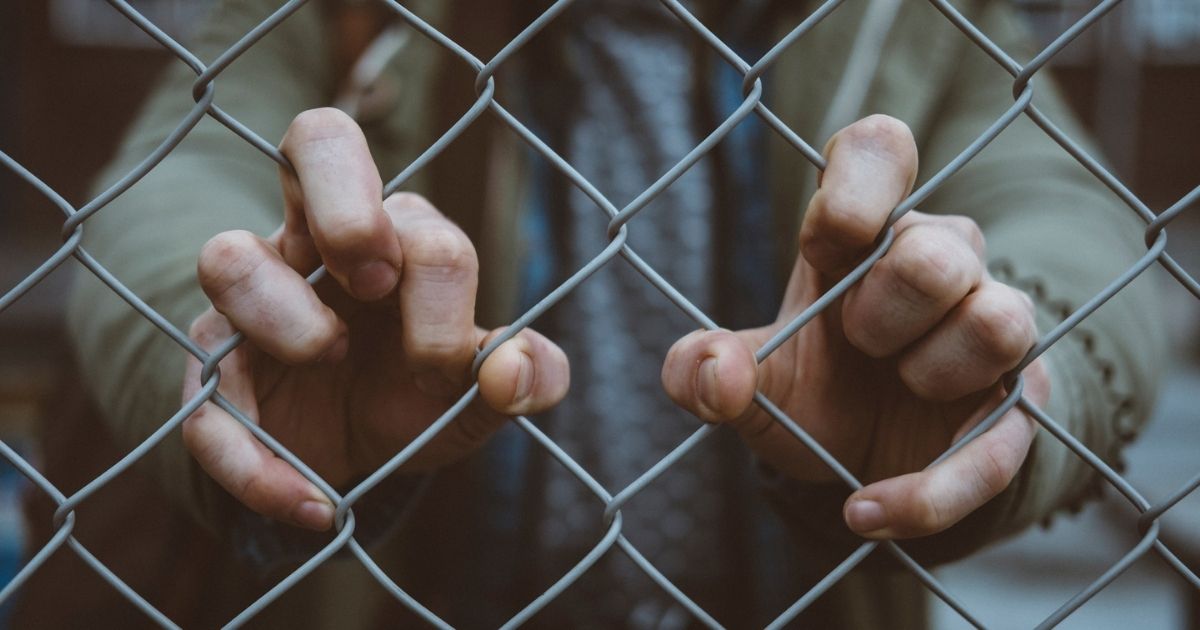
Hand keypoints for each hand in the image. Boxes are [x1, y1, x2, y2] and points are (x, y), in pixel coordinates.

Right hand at [182, 108, 569, 530]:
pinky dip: (255, 462)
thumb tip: (515, 369)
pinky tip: (315, 505)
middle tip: (374, 279)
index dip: (436, 282)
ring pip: (227, 256)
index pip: (416, 217)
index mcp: (397, 237)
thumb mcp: (483, 394)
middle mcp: (319, 243)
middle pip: (318, 140)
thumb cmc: (420, 395)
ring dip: (282, 311)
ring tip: (328, 358)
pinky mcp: (215, 373)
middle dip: (348, 204)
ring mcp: (255, 302)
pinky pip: (203, 400)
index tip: (445, 359)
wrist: (356, 458)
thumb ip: (527, 376)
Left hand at [662, 115, 1048, 538]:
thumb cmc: (813, 388)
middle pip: (938, 246)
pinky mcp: (1015, 405)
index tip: (832, 234)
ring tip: (896, 387)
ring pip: (998, 318)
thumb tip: (712, 370)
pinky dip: (930, 488)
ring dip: (931, 368)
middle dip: (883, 304)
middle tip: (856, 340)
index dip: (862, 179)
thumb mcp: (748, 382)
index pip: (880, 152)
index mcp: (861, 237)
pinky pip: (1001, 441)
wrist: (863, 464)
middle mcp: (936, 263)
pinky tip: (866, 510)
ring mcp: (987, 328)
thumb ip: (702, 369)